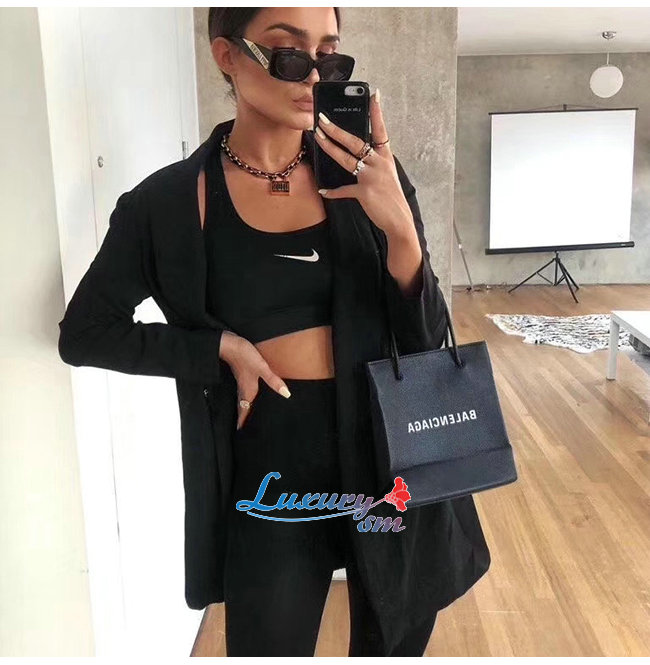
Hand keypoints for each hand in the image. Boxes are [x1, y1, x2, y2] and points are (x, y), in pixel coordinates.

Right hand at [219, 331, 290, 429]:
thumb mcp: (262, 368)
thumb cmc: (244, 356)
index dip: (244, 422)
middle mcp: (243, 388)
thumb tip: (286, 394)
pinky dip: (245, 397)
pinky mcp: (240, 374)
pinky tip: (250, 394)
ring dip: (244, 408)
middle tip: (245, 428)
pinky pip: (242, 390)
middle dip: (244, 418)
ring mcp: (241, 381)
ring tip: (247, 415)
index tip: (242, 433)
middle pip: (243, 407)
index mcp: (248, 390)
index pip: (245, 411)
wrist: (229, 343)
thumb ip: (274, 380)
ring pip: (242, 399)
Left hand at [313, 88, 413, 238]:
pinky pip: (344, 190)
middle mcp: (379, 163)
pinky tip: (323, 190)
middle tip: (323, 119)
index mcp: (385, 157)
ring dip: (330, 147)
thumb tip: (356, 157)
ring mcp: (371, 176)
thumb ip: (373, 163)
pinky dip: (333, 192)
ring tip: (318, 137)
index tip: (374, 94)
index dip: (377, 113)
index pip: (380, 130)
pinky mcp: (364, 192)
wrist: (399, 219)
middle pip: (355, 141)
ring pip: (346, 159)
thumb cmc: (391, 197)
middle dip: (337, 129)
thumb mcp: (387, 175)